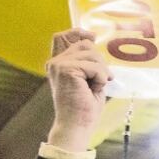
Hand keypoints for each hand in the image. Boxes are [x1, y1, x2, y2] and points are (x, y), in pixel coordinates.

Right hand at [45, 29, 112, 151]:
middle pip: (85, 45)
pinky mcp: (66, 70)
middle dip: (100, 61)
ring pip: (92, 53)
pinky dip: (101, 77)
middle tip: (102, 80)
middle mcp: (55, 62)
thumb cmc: (85, 108)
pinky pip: (94, 65)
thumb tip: (94, 42)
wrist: (76, 126)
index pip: (63, 36)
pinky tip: (94, 89)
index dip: (78, 32)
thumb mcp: (90, 81)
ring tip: (97, 86)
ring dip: (102, 71)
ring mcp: (59, 65)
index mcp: (59, 64)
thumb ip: (90, 63)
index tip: (92, 36)